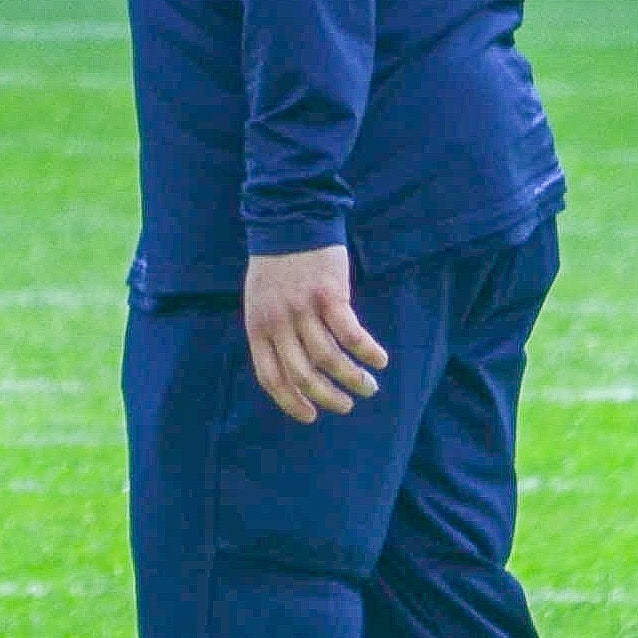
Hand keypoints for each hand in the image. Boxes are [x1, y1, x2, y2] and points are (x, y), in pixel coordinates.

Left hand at [244, 246, 388, 423]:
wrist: (289, 221)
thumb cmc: (276, 266)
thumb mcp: (260, 301)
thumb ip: (272, 332)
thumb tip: (292, 369)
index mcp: (258, 326)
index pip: (271, 377)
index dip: (291, 402)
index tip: (311, 416)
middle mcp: (278, 322)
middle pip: (303, 374)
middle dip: (328, 397)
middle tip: (347, 405)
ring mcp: (303, 309)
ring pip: (330, 359)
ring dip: (353, 379)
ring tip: (369, 386)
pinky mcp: (329, 295)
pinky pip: (351, 334)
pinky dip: (367, 352)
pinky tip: (380, 359)